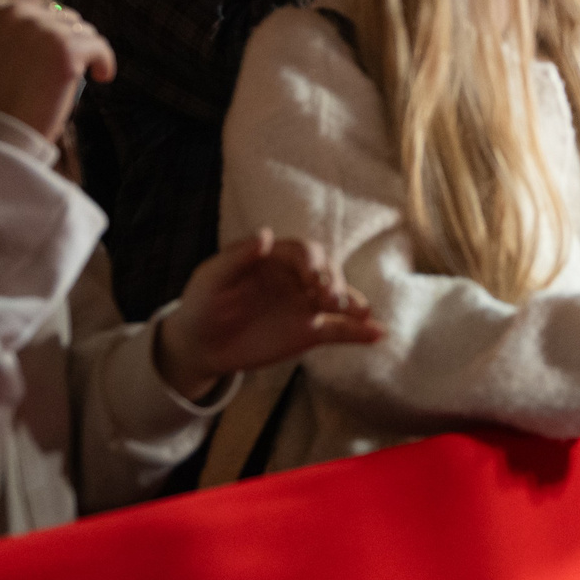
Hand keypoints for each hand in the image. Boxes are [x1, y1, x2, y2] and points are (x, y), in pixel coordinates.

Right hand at [0, 0, 114, 141]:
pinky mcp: (66, 49)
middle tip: (50, 75)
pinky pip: (99, 46)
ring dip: (83, 53)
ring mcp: (42, 29)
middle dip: (66, 41)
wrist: (1, 132)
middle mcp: (17, 12)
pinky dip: (104, 63)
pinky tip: (100, 77)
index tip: (39, 59)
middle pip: (63, 16)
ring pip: (83, 29)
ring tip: (64, 79)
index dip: (46, 33)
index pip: (39, 5)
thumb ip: (12, 16)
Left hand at [156, 231, 379, 399]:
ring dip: (354, 303)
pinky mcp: (310, 332)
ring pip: (339, 299)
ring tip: (362, 313)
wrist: (201, 344)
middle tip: (330, 299)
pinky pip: (340, 330)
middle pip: (328, 272)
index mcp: (276, 258)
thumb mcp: (211, 279)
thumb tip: (266, 234)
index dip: (312, 263)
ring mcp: (306, 305)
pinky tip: (379, 335)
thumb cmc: (203, 304)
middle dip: (334, 283)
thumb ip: (237, 257)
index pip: (304, 252)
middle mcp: (297, 278)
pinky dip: (360, 332)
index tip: (312, 279)